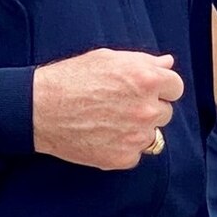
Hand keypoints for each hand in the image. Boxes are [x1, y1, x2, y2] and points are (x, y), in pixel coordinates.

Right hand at [33, 48, 184, 169]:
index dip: (161, 87)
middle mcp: (147, 109)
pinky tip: (104, 136)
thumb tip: (167, 64)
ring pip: (152, 134)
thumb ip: (144, 61)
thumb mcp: (110, 58)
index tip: (146, 90)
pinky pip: (135, 154)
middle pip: (166, 112)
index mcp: (147, 80)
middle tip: (122, 105)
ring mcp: (136, 136)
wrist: (40, 109)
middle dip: (150, 108)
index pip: (176, 87)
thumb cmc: (73, 77)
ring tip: (111, 121)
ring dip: (138, 129)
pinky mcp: (122, 158)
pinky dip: (124, 148)